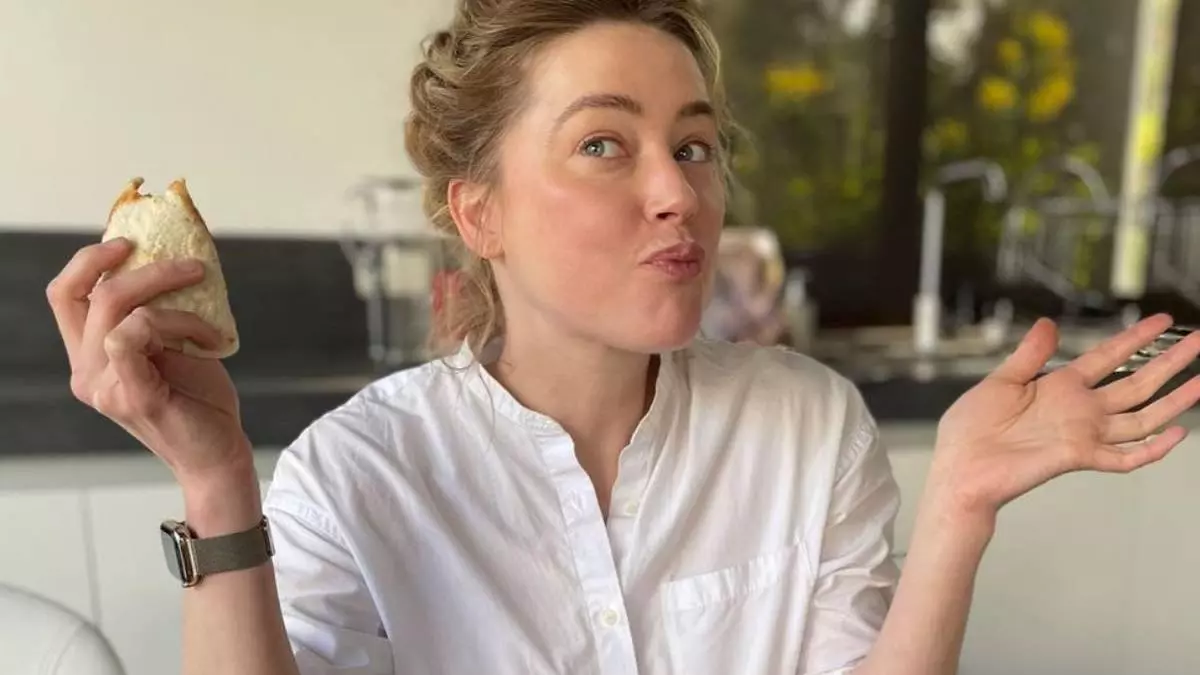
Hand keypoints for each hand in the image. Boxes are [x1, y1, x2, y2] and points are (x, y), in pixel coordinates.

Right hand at [47, 238, 251, 484]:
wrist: (218, 454)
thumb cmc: (199, 401)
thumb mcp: (175, 345)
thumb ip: (159, 312)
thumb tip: (172, 256)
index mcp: (89, 358)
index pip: (64, 296)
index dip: (88, 261)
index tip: (129, 242)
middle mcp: (86, 372)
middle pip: (82, 294)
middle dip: (140, 267)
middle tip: (191, 265)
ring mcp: (104, 386)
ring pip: (115, 309)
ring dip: (170, 294)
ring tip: (212, 316)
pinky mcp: (131, 395)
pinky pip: (135, 334)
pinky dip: (179, 323)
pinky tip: (211, 339)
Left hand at [929, 313, 1199, 521]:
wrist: (959, 467)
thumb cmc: (971, 429)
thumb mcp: (1000, 381)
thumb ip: (1029, 355)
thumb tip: (1049, 324)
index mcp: (1060, 385)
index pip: (1108, 356)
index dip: (1135, 338)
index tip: (1162, 320)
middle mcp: (1079, 409)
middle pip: (1136, 382)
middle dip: (1169, 362)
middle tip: (1199, 340)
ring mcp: (1083, 434)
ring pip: (1141, 417)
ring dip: (1174, 401)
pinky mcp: (1078, 457)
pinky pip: (1124, 457)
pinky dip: (1151, 448)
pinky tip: (1176, 433)